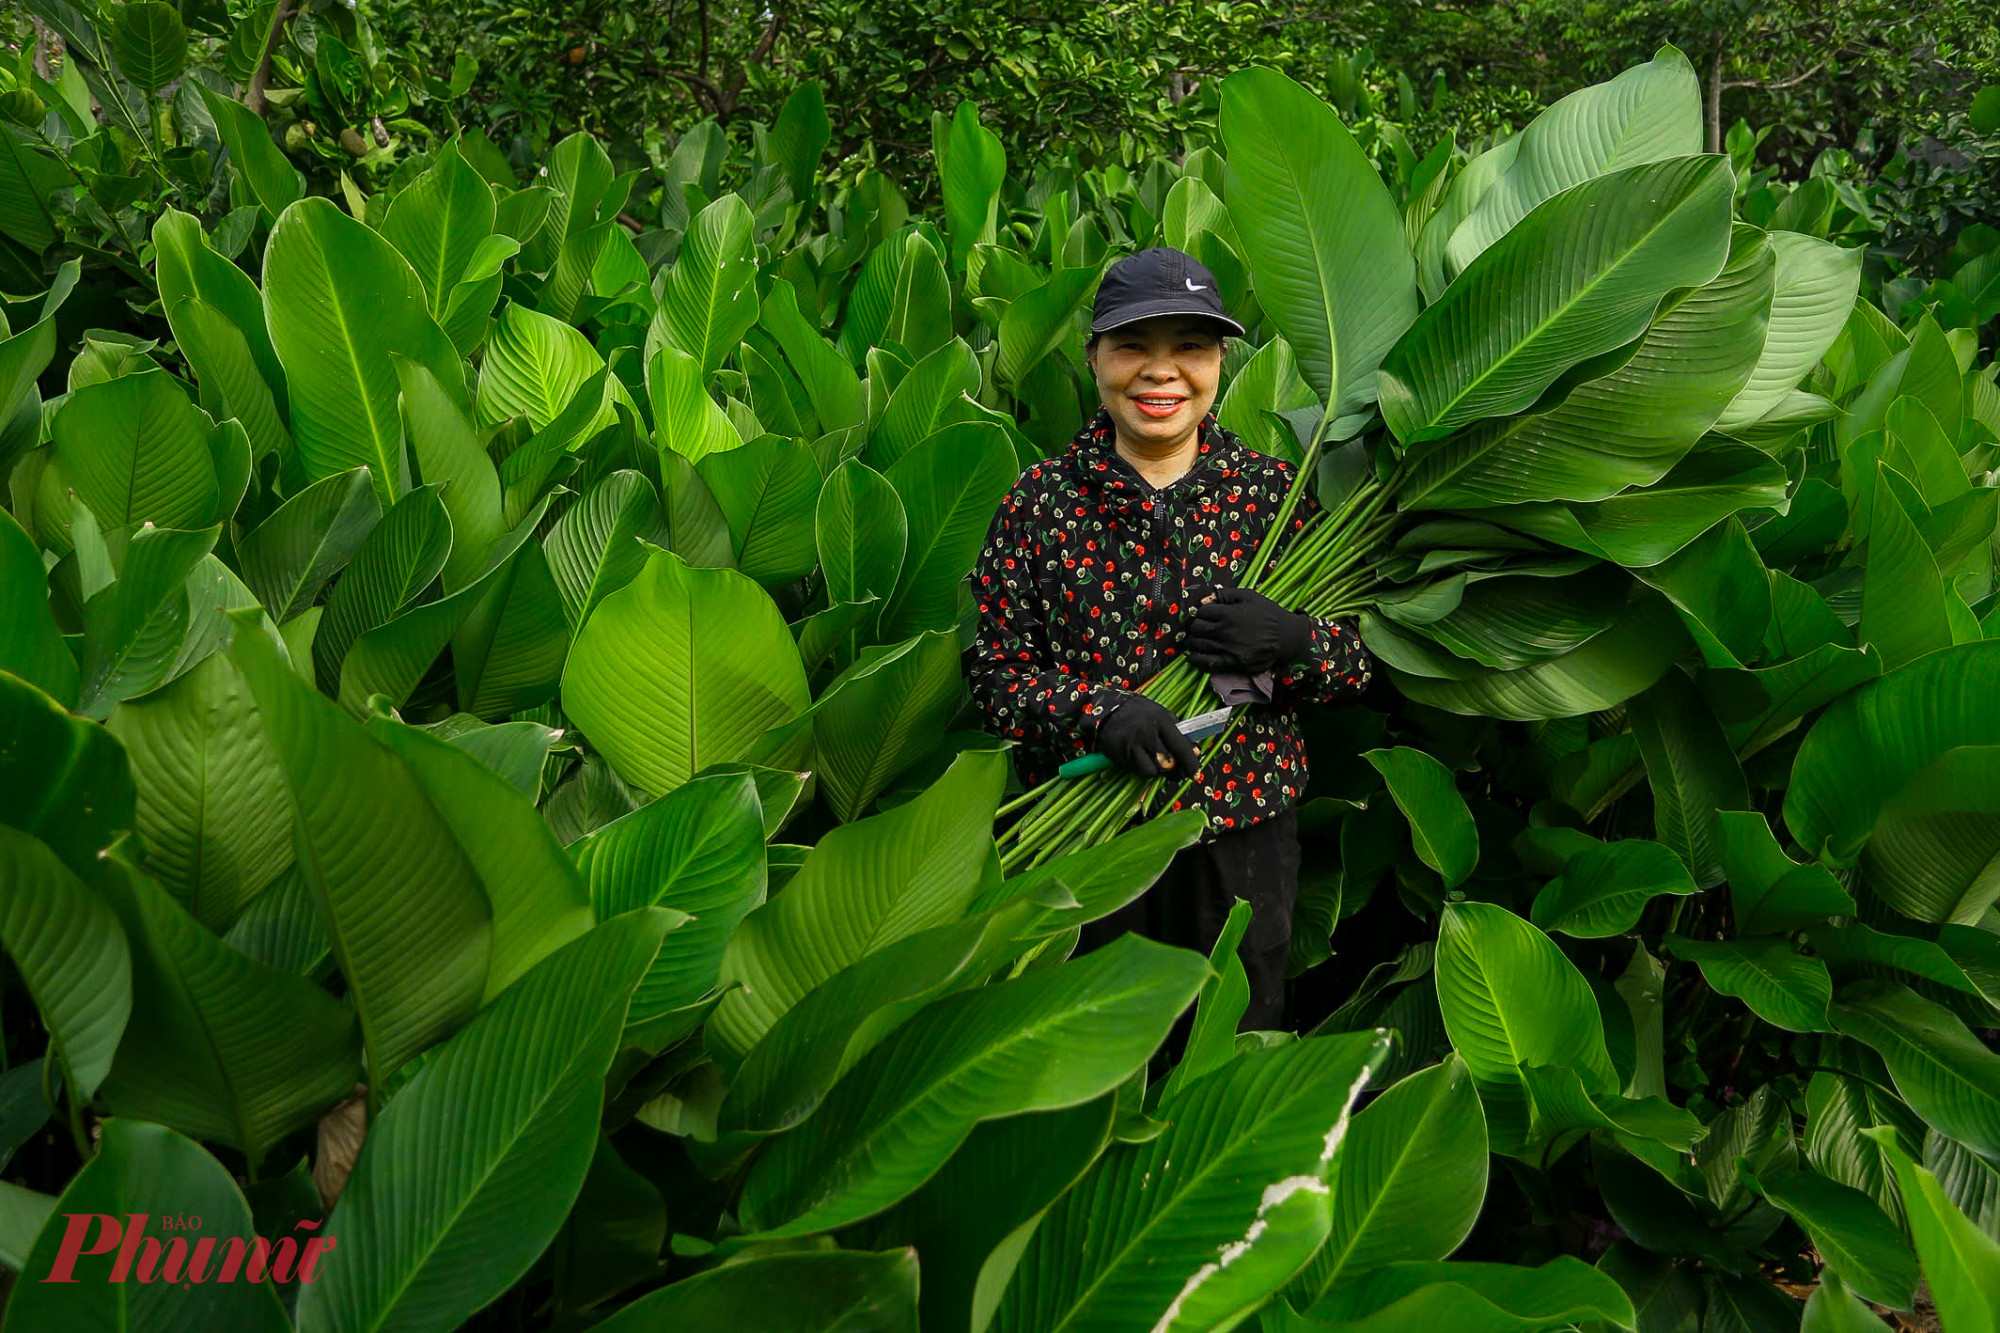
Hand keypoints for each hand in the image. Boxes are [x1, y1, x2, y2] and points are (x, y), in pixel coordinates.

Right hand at [1095, 694, 1199, 778]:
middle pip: (1170, 762)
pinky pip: (1141, 771)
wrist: (1109, 711)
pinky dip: (1145, 770)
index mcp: (1162, 721)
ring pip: (1156, 770)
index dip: (1190, 763)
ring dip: (1159, 769)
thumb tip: (1195, 752)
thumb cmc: (1140, 715)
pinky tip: (1142, 760)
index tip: (1195, 773)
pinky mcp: (1124, 754)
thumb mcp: (1162, 715)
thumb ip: (1177, 733)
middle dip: (1175, 768)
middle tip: (1173, 767)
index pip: (1181, 746)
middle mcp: (1148, 732)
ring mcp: (1135, 744)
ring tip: (1155, 759)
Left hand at [1183, 587, 1313, 674]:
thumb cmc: (1268, 614)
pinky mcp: (1232, 663)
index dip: (1202, 613)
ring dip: (1194, 642)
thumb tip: (1208, 597)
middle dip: (1197, 627)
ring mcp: (1227, 649)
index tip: (1206, 615)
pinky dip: (1196, 659)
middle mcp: (1225, 632)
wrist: (1287, 637)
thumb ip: (1227, 594)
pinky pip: (1207, 662)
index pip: (1202, 613)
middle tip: (1200, 627)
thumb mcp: (1250, 596)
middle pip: (1197, 629)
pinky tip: (1192, 656)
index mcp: (1228, 614)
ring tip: (1196, 640)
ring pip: (1199, 645)